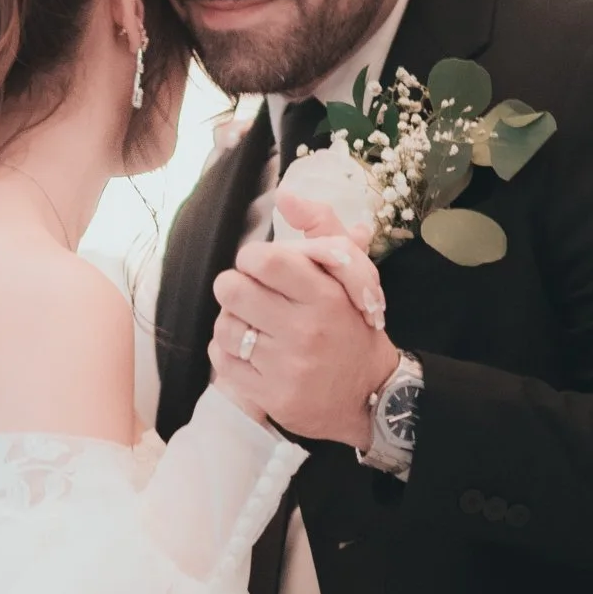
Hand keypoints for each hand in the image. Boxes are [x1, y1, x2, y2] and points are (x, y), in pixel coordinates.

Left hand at [210, 219, 396, 447]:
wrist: (371, 395)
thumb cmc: (353, 327)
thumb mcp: (351, 274)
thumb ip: (321, 227)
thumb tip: (285, 196)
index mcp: (324, 296)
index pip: (263, 260)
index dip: (252, 259)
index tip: (262, 269)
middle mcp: (305, 331)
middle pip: (231, 290)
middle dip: (236, 288)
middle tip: (251, 297)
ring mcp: (286, 368)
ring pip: (224, 327)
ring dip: (233, 324)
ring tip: (254, 327)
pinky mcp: (271, 397)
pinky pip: (222, 362)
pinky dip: (228, 354)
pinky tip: (249, 353)